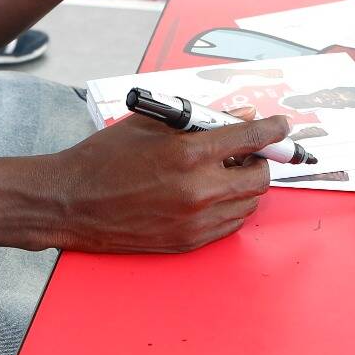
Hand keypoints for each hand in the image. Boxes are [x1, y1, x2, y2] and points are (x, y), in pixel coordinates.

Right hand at [47, 111, 281, 252]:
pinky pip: (231, 225)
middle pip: (259, 176)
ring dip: (246, 185)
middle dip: (261, 160)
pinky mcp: (188, 241)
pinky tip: (214, 194)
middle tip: (250, 151)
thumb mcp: (149, 123)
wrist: (72, 202)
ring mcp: (195, 221)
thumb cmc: (104, 158)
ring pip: (249, 203)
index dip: (272, 129)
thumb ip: (198, 118)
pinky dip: (232, 207)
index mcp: (187, 154)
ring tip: (226, 172)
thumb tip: (238, 113)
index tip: (282, 126)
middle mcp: (198, 190)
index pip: (250, 138)